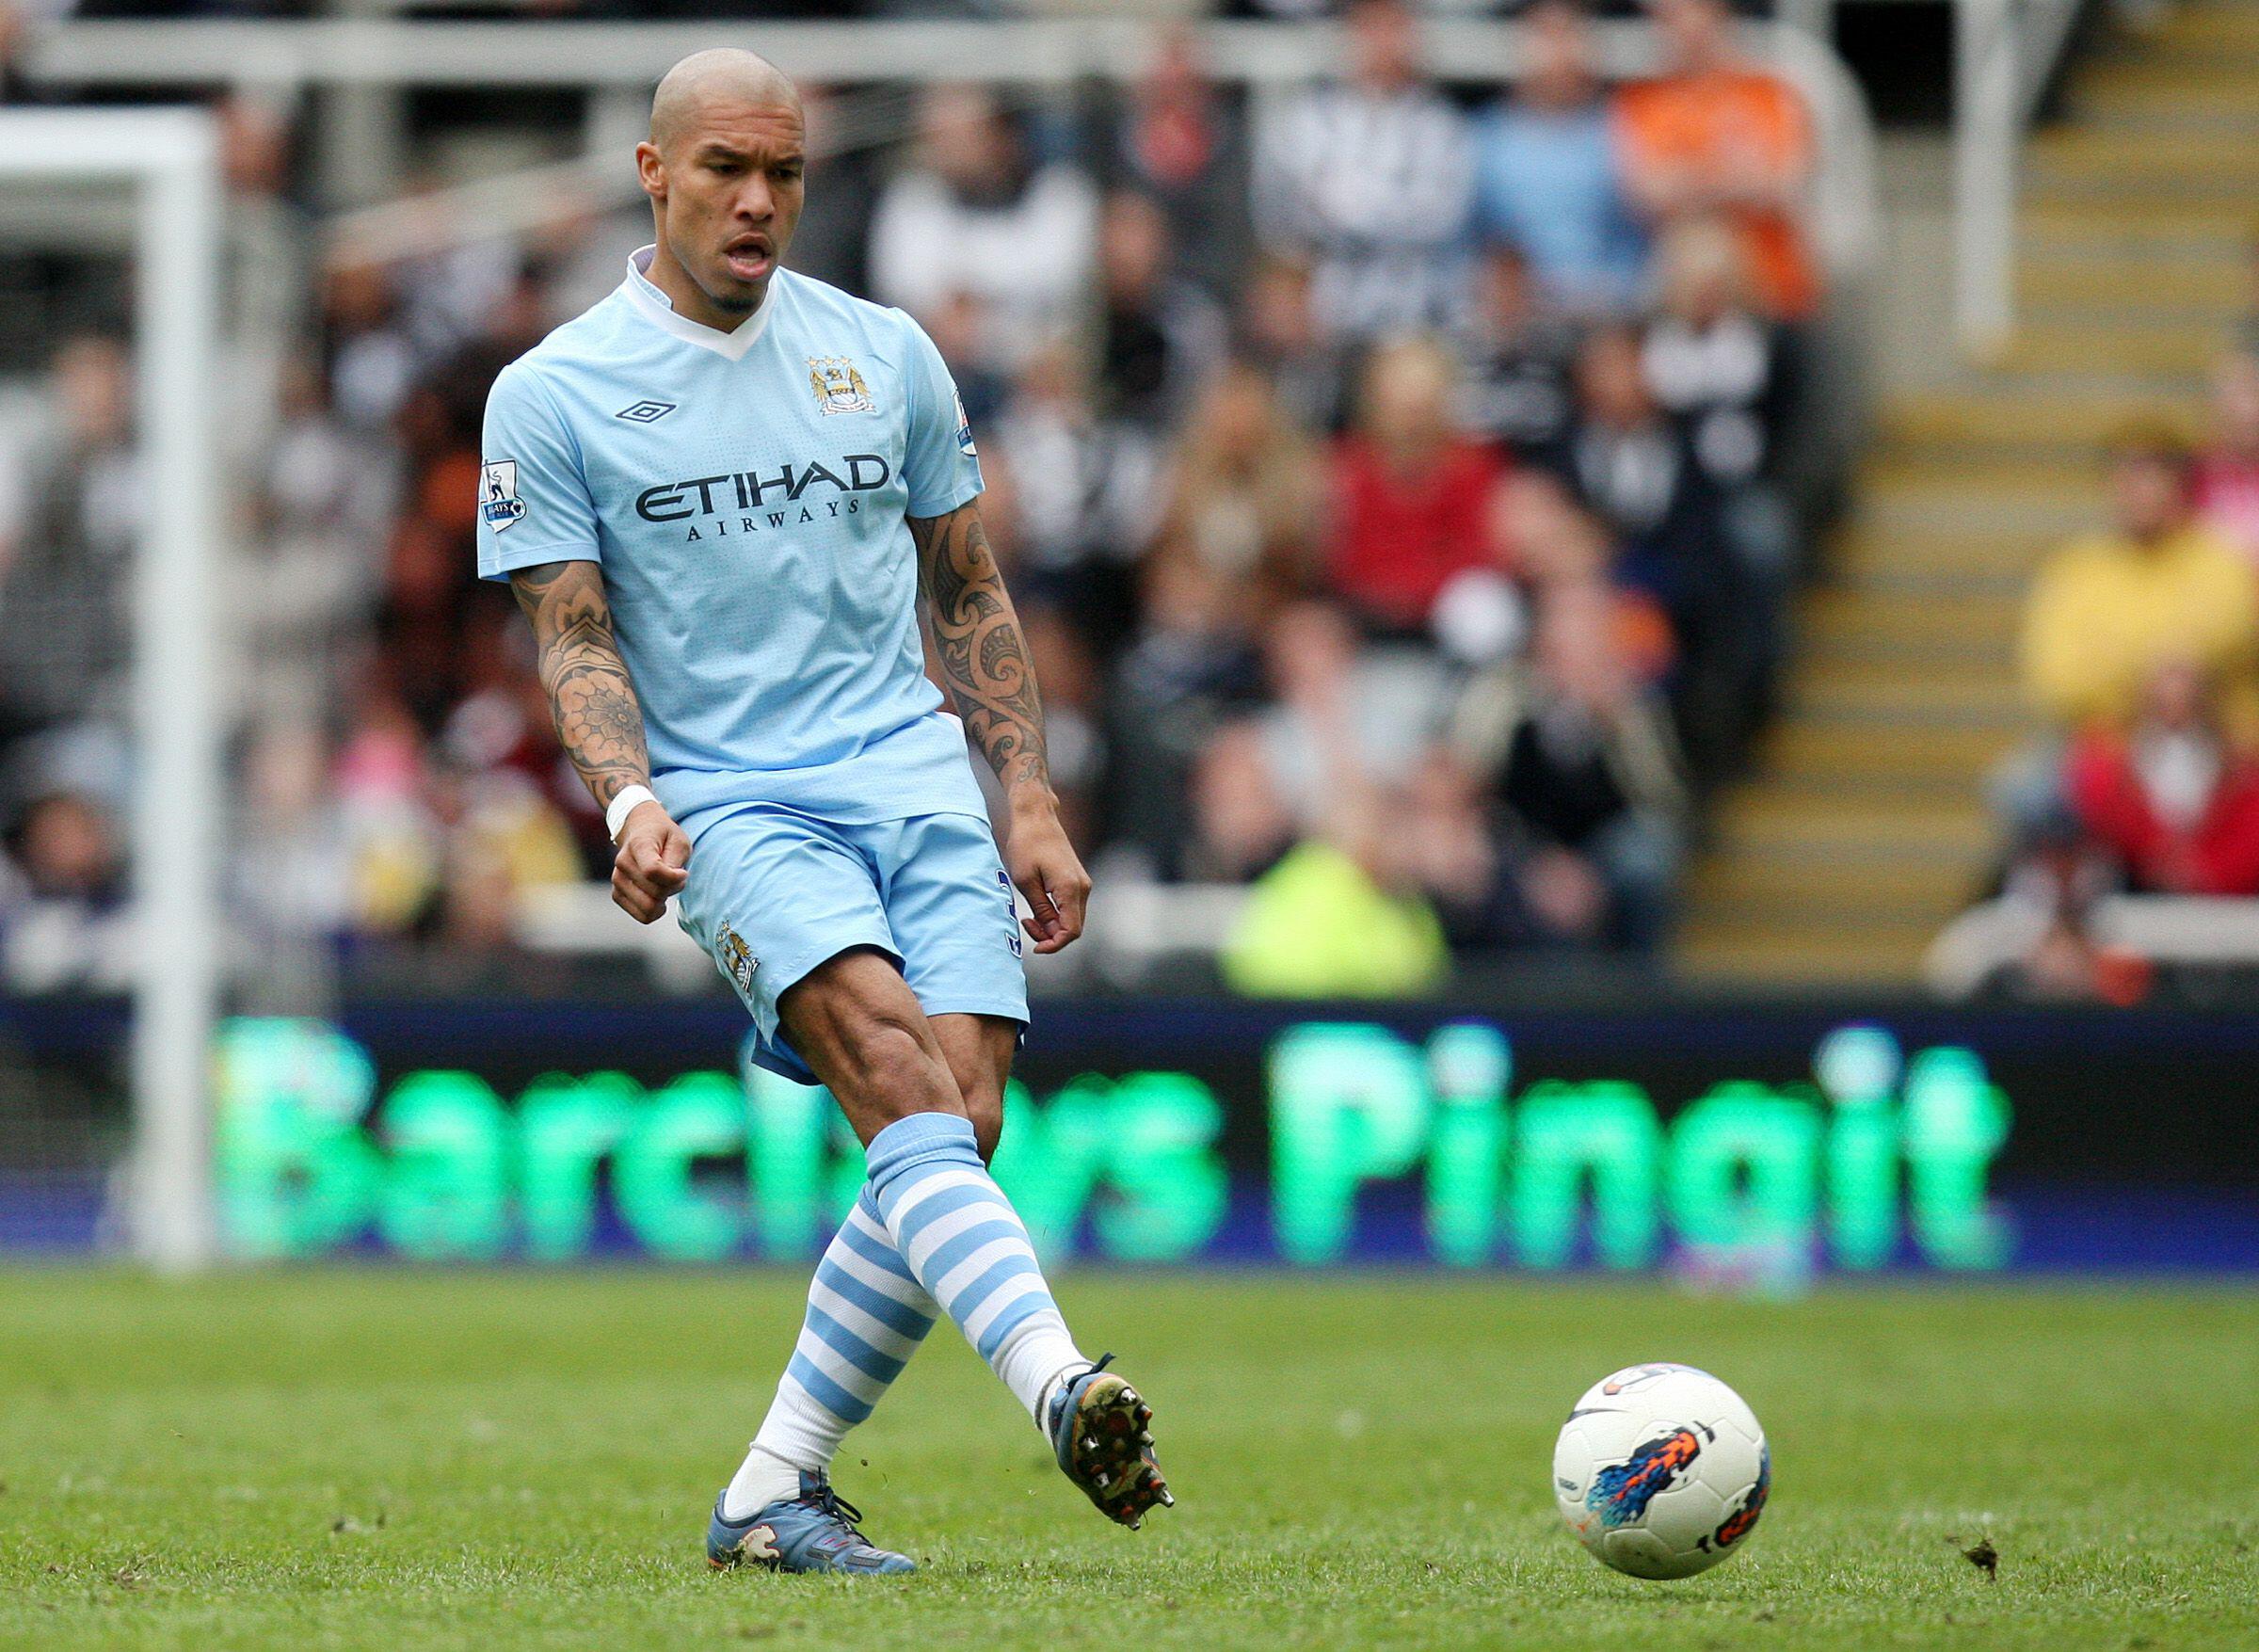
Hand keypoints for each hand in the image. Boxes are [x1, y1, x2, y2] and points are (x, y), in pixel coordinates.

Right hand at [613, 801, 689, 923]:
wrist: (641, 832)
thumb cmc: (665, 838)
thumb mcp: (679, 841)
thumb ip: (676, 860)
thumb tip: (672, 881)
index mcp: (639, 845)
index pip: (652, 871)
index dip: (674, 878)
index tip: (684, 872)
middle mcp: (623, 863)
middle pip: (654, 894)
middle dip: (673, 889)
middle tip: (677, 878)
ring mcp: (617, 880)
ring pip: (648, 909)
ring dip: (664, 901)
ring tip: (666, 885)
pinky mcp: (617, 895)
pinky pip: (642, 916)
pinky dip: (655, 910)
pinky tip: (657, 895)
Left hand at [1005, 793, 1090, 954]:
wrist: (1036, 817)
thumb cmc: (1026, 845)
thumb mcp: (1025, 881)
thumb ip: (1040, 910)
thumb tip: (1049, 933)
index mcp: (1071, 889)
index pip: (1071, 931)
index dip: (1053, 945)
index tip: (1034, 947)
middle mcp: (1083, 888)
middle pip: (1074, 928)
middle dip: (1050, 936)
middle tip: (1025, 924)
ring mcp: (1083, 884)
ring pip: (1073, 919)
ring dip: (1053, 926)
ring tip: (1029, 916)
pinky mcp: (1077, 880)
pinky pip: (1071, 908)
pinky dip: (1056, 915)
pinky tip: (1038, 907)